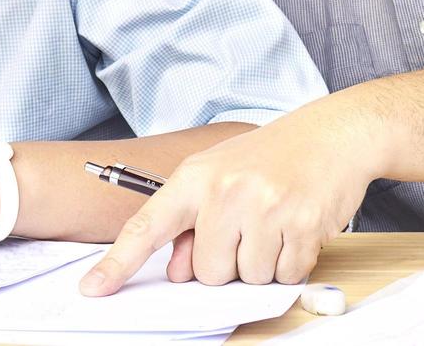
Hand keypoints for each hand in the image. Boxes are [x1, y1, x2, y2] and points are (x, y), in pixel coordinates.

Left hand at [78, 103, 375, 294]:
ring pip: (248, 278)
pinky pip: (286, 275)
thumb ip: (190, 224)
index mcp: (196, 178)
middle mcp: (226, 192)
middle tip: (246, 227)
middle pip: (207, 272)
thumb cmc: (269, 156)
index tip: (93, 288)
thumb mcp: (219, 176)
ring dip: (262, 263)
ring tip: (273, 222)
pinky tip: (295, 228)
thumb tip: (178, 271)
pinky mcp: (303, 225)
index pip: (146, 226)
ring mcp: (265, 209)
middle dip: (227, 262)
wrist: (330, 134)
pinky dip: (292, 262)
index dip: (117, 262)